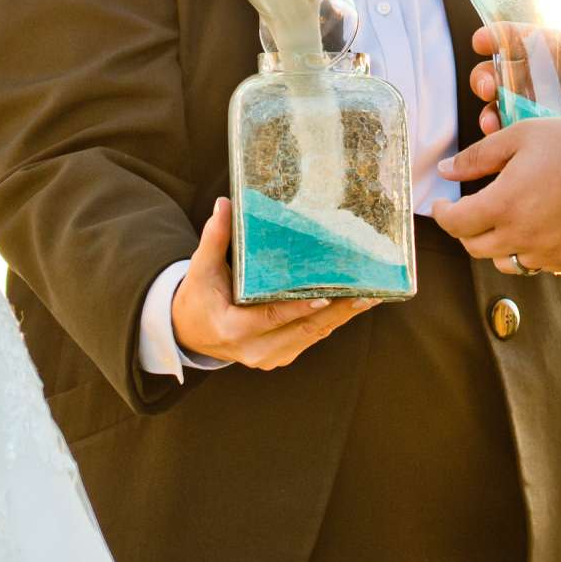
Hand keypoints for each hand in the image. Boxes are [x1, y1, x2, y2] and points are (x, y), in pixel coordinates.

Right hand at [172, 198, 376, 368]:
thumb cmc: (198, 297)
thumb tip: (225, 204)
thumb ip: (215, 238)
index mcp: (233, 329)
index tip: (326, 295)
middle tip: (366, 292)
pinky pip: (311, 338)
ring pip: (313, 335)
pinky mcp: (281, 356)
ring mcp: (271, 358)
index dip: (299, 307)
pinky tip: (352, 303)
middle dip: (337, 311)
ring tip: (369, 295)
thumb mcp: (201, 269)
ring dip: (341, 316)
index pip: (272, 317)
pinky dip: (331, 320)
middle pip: (303, 330)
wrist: (191, 332)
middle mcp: (255, 350)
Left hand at [429, 117, 560, 274]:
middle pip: (475, 247)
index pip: (456, 224)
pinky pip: (539, 265)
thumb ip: (478, 156)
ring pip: (505, 263)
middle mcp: (521, 237)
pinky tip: (538, 231)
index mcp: (503, 206)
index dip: (443, 215)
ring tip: (505, 223)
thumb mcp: (520, 137)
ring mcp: (547, 254)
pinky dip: (529, 252)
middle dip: (466, 230)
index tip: (442, 205)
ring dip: (496, 246)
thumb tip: (446, 170)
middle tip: (470, 211)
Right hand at [467, 21, 560, 136]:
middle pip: (495, 72)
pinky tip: (504, 141)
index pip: (512, 37)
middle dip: (483, 78)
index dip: (493, 36)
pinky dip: (501, 137)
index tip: (481, 41)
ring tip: (491, 122)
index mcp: (547, 49)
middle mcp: (534, 75)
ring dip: (487, 112)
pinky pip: (512, 133)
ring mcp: (533, 104)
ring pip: (497, 106)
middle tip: (488, 87)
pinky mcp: (539, 131)